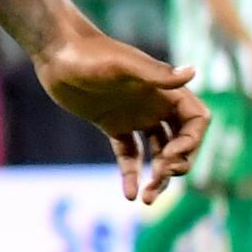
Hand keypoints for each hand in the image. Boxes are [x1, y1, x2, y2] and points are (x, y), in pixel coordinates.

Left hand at [34, 27, 205, 205]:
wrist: (55, 52)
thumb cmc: (90, 54)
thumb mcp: (123, 65)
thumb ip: (156, 74)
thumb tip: (193, 71)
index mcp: (164, 91)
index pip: (197, 121)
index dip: (192, 142)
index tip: (170, 155)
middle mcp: (155, 105)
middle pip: (182, 142)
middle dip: (177, 164)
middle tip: (159, 177)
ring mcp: (135, 116)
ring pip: (158, 152)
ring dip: (159, 176)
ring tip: (147, 199)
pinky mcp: (112, 125)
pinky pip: (129, 154)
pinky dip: (131, 174)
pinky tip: (130, 195)